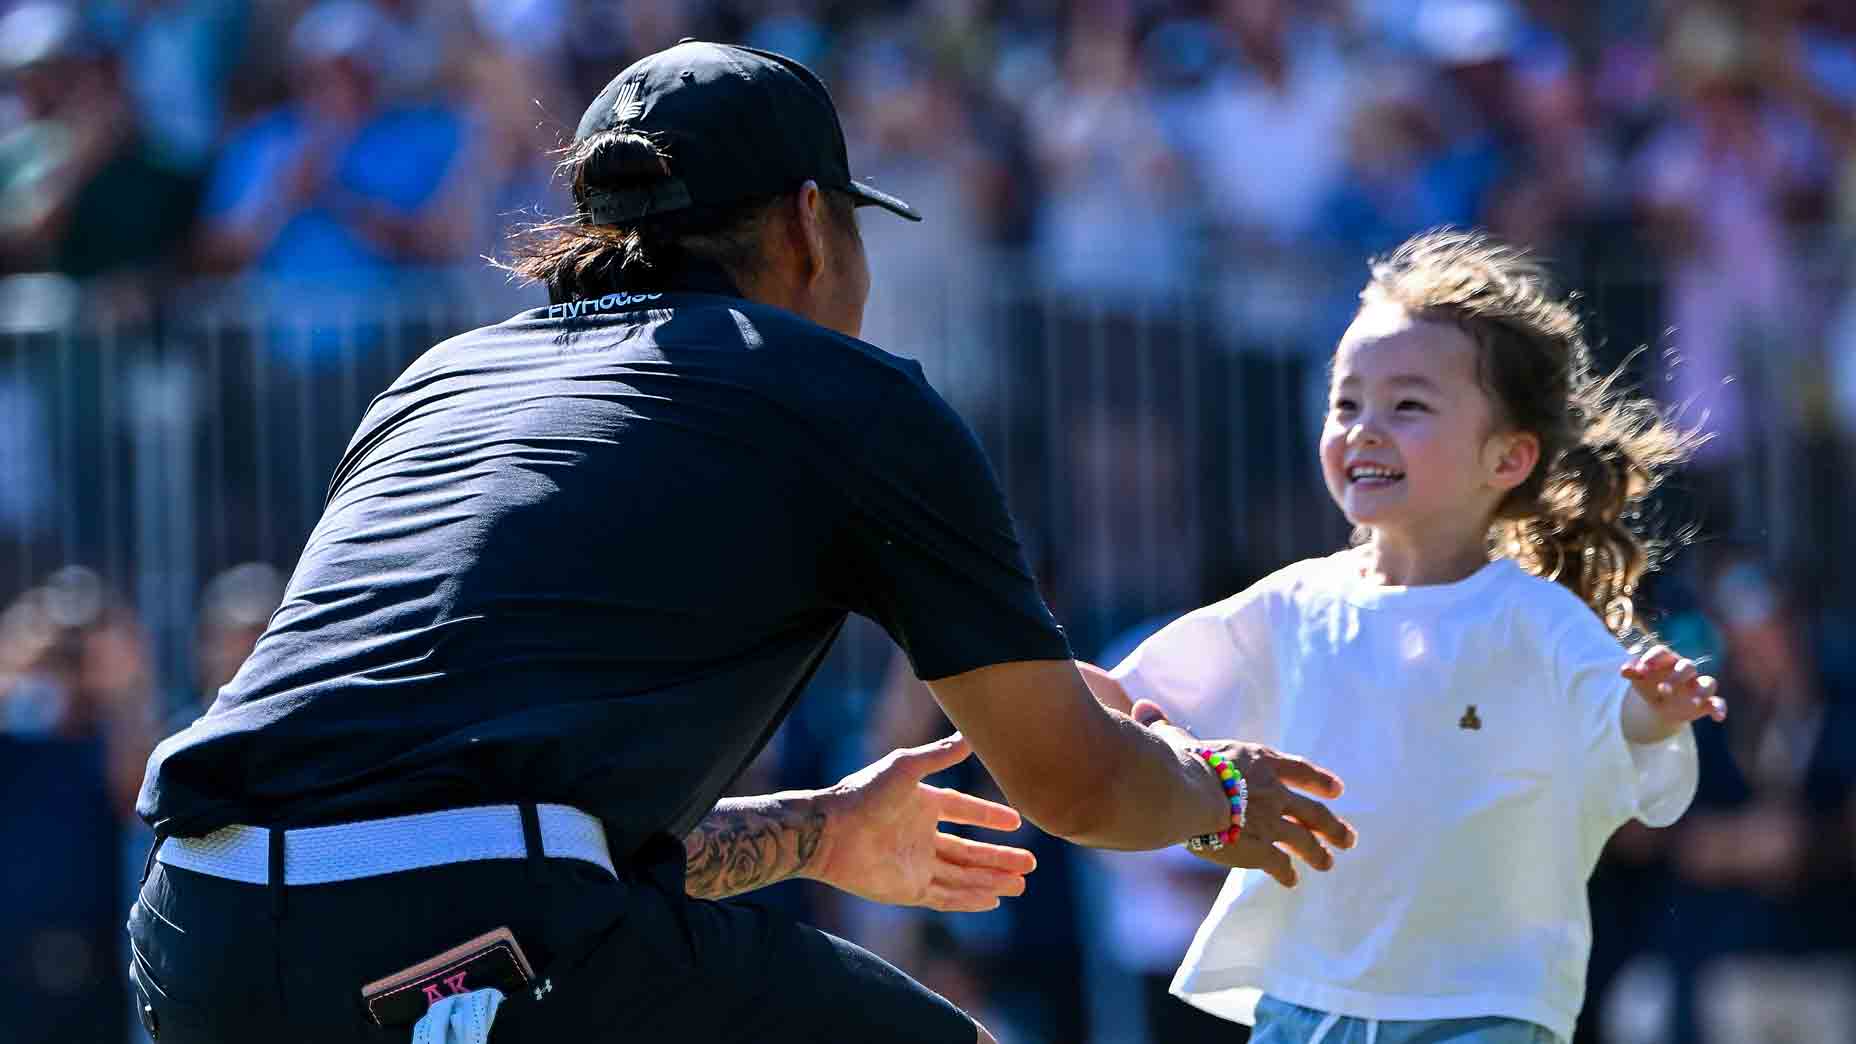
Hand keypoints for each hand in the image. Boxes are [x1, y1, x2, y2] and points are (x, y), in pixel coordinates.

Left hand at [807, 734, 1036, 911]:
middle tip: (1031, 864)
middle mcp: (921, 836)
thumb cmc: (864, 793)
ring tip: (1022, 883)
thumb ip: (938, 755)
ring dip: (992, 879)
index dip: (989, 816)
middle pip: (969, 851)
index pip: (963, 810)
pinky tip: (994, 899)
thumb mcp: (905, 767)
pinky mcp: (908, 889)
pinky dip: (970, 899)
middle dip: (999, 857)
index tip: (1016, 821)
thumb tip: (969, 735)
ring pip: (963, 875)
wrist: (830, 831)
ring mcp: (916, 865)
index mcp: (922, 805)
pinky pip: (947, 896)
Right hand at [1134, 700, 1357, 887]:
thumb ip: (1165, 726)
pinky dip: (1287, 874)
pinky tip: (1291, 882)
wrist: (1186, 793)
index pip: (1299, 770)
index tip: (1337, 790)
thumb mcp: (1175, 739)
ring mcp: (1270, 823)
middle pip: (1313, 812)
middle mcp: (1274, 792)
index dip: (1319, 780)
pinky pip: (1279, 866)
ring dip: (1319, 854)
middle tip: (1348, 839)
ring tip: (1328, 863)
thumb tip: (1143, 707)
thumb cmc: (1179, 762)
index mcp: (1260, 762)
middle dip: (1333, 827)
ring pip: (1303, 842)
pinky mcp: (1259, 852)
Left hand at [1622, 645, 1726, 725]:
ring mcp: (1697, 686)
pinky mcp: (1707, 702)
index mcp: (1667, 660)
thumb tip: (1624, 670)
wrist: (1659, 706)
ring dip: (1701, 692)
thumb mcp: (1639, 680)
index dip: (1653, 658)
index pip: (1663, 652)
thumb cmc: (1649, 685)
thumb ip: (1633, 673)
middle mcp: (1686, 671)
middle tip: (1662, 690)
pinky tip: (1718, 717)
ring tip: (1692, 702)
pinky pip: (1718, 703)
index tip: (1642, 668)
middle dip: (1676, 677)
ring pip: (1708, 683)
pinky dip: (1720, 708)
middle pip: (1687, 666)